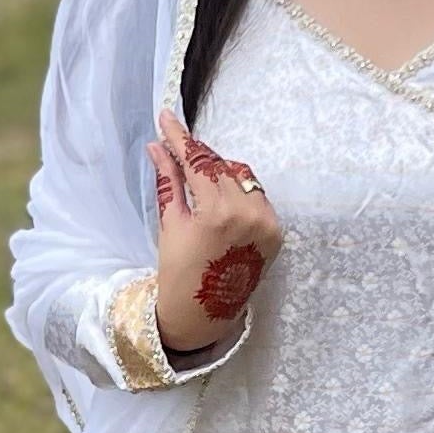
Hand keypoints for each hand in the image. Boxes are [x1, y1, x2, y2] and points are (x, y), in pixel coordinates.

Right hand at [148, 108, 282, 353]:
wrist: (203, 314)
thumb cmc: (179, 272)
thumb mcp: (171, 224)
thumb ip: (169, 181)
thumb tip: (157, 146)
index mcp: (217, 213)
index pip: (198, 162)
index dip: (180, 138)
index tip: (167, 118)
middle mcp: (247, 214)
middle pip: (220, 165)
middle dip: (198, 154)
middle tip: (178, 146)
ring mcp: (266, 223)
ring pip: (241, 176)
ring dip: (220, 169)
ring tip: (199, 173)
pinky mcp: (276, 232)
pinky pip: (256, 196)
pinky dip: (239, 190)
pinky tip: (221, 195)